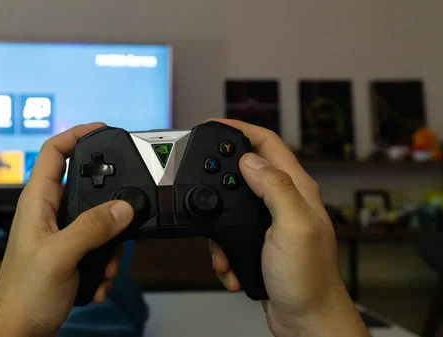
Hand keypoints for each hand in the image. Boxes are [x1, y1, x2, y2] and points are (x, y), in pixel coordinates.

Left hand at [0, 123, 133, 336]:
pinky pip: (97, 245)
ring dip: (109, 244)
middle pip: (86, 187)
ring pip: (98, 221)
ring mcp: (59, 233)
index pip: (54, 151)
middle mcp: (48, 213)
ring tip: (103, 266)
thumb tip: (122, 207)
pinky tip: (96, 282)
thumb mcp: (60, 256)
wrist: (19, 330)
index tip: (102, 128)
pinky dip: (103, 263)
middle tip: (122, 219)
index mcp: (37, 202)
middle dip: (108, 207)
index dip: (77, 134)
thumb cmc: (23, 295)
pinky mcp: (69, 253)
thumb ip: (91, 228)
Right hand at [208, 119, 368, 336]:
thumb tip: (250, 160)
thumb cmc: (307, 279)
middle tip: (201, 181)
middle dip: (222, 178)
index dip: (242, 129)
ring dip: (219, 224)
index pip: (269, 144)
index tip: (215, 125)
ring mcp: (272, 222)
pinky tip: (230, 264)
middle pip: (247, 170)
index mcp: (297, 190)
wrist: (305, 319)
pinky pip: (232, 234)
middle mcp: (286, 201)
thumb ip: (275, 188)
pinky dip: (223, 248)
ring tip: (220, 247)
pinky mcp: (260, 243)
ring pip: (234, 205)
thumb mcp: (292, 227)